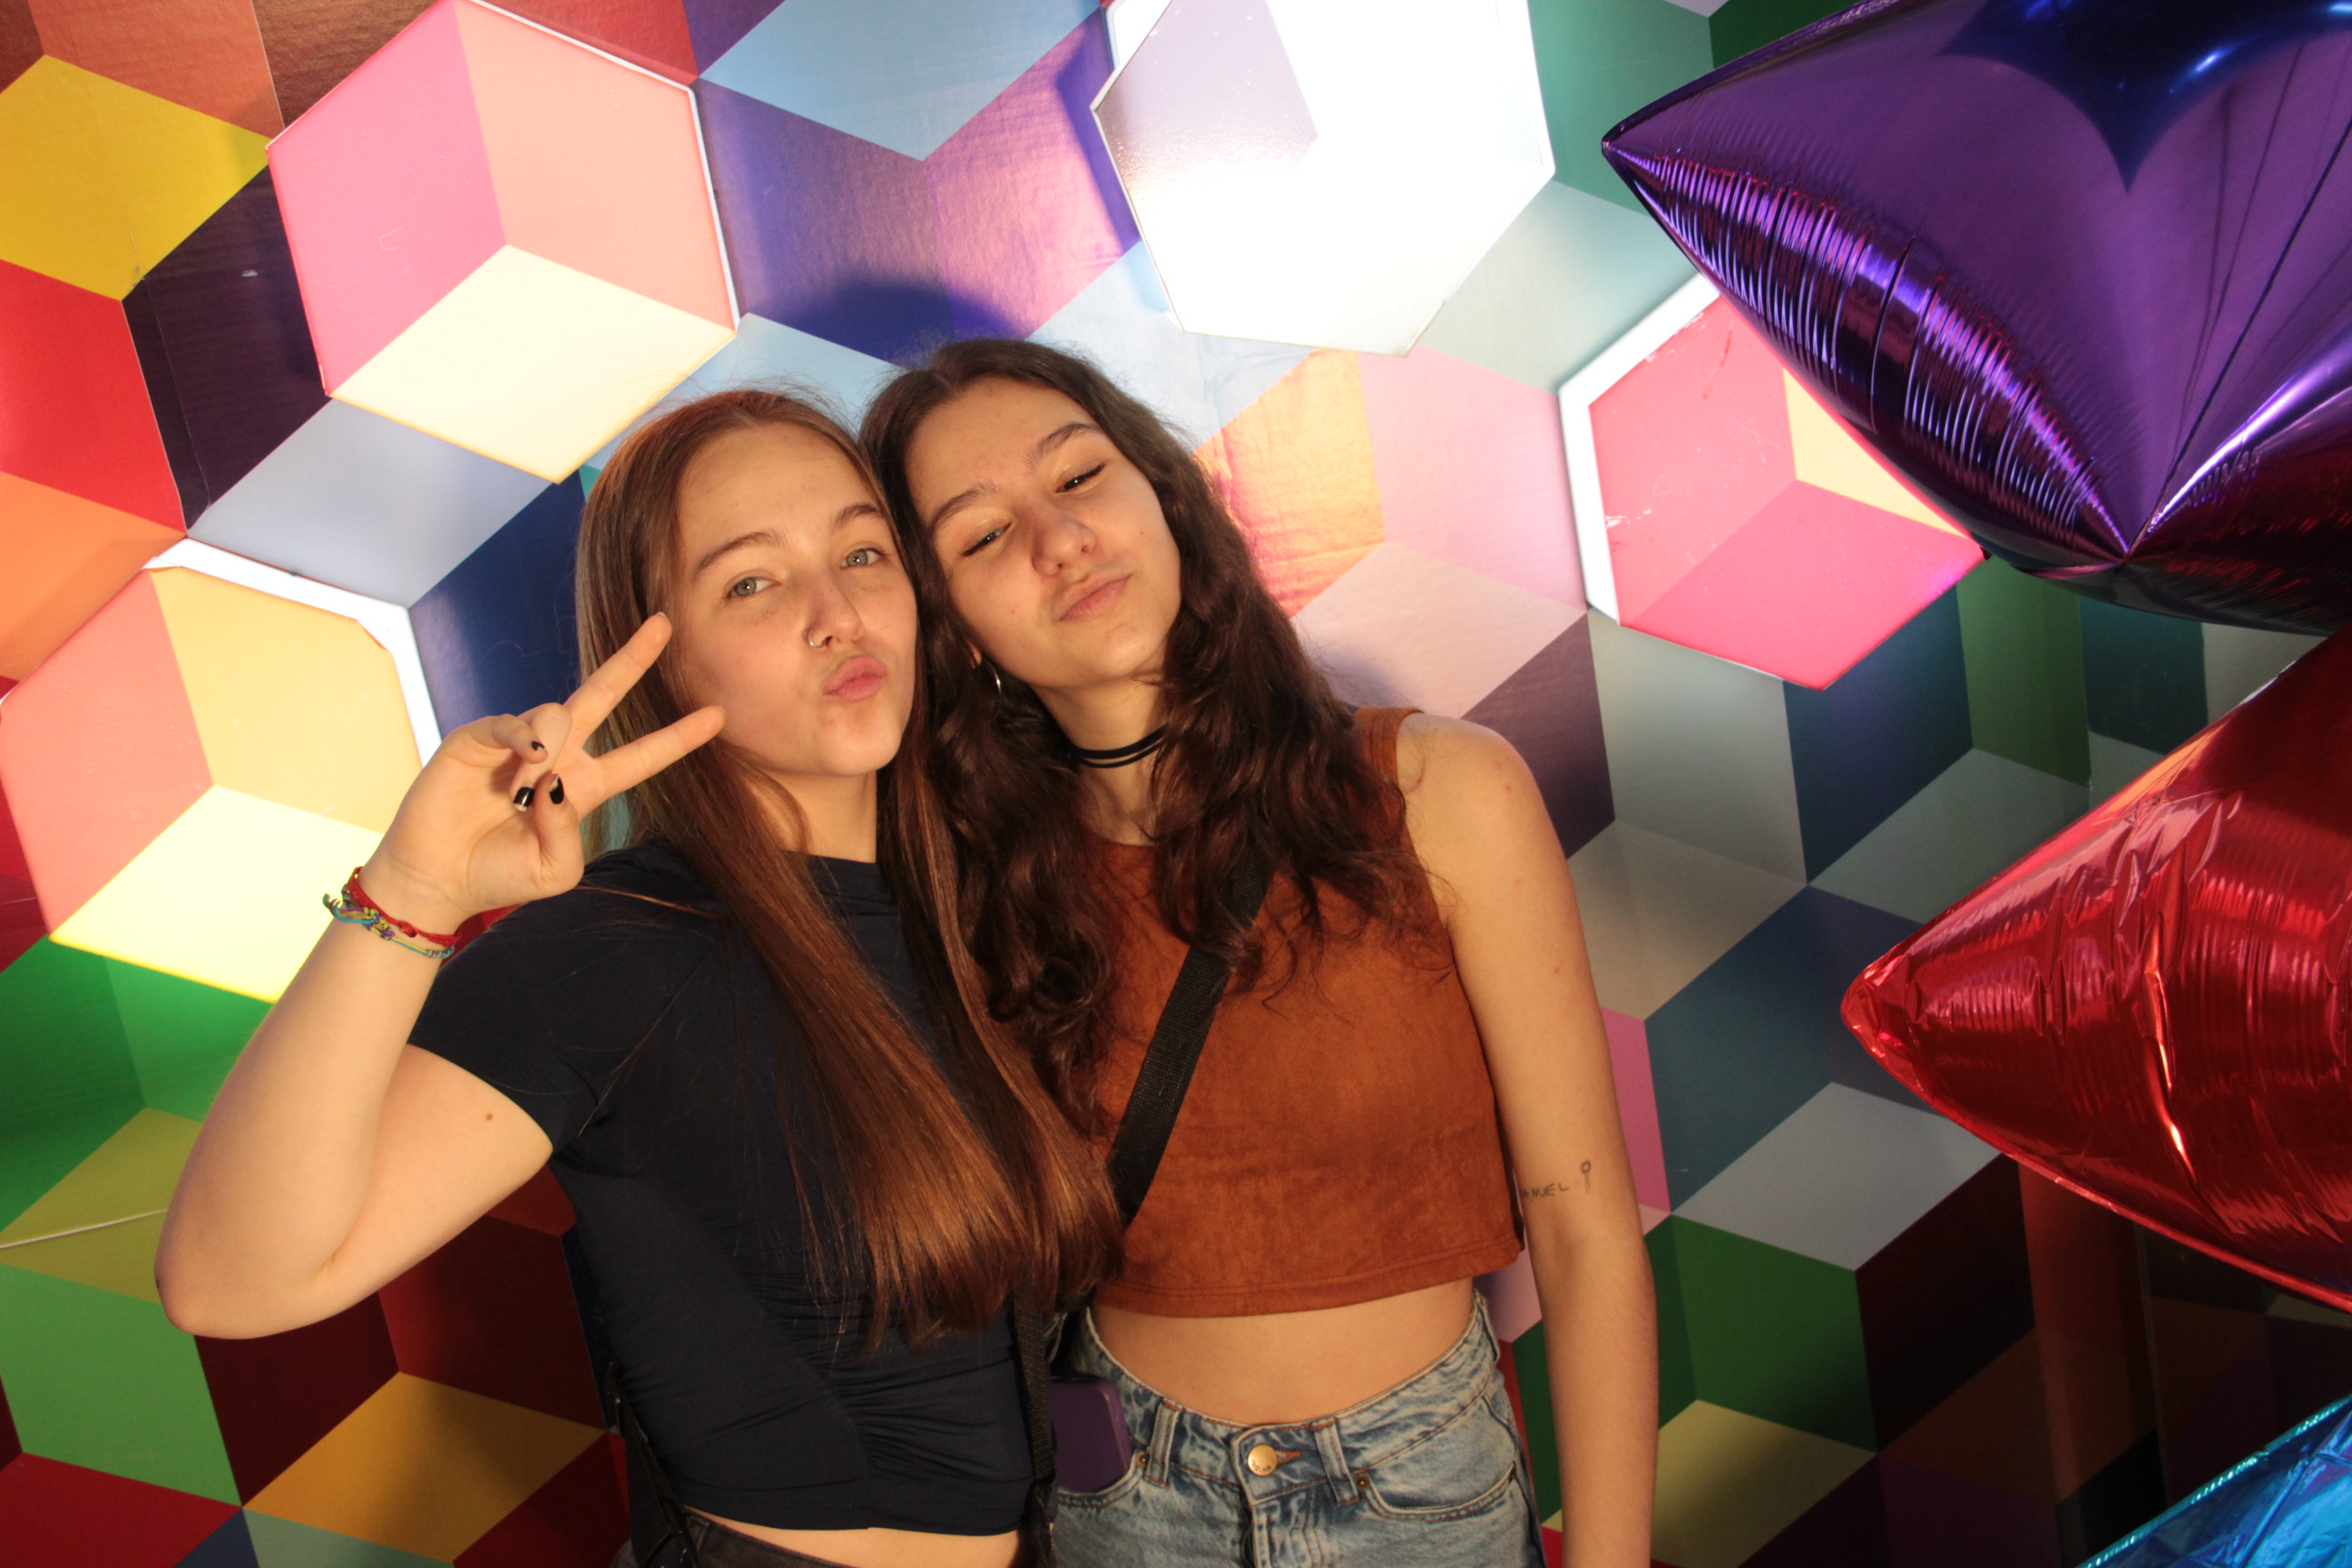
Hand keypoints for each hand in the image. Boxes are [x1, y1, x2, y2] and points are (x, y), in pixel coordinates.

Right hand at [358, 616, 723, 931]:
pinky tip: (527, 758)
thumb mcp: (553, 869)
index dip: (677, 738)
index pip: (639, 758)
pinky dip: (523, 737)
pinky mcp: (479, 738)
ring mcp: (519, 743)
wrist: (437, 879)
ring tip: (525, 789)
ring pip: (557, 712)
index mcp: (584, 787)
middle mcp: (558, 756)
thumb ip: (568, 828)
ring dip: (551, 745)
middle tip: (664, 624)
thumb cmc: (499, 876)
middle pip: (604, 696)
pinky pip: (513, 722)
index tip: (717, 716)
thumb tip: (560, 778)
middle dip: (633, 660)